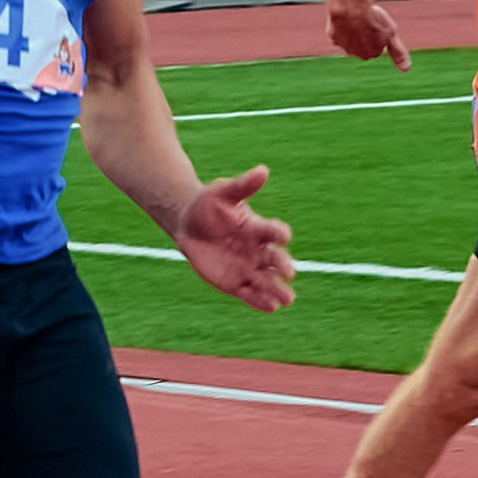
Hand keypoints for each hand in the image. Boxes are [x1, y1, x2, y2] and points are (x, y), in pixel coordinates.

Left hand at [176, 164, 295, 312]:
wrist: (187, 225)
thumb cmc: (208, 204)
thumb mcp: (223, 192)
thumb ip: (243, 185)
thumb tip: (263, 170)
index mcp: (257, 227)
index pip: (273, 231)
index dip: (279, 233)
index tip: (284, 236)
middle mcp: (257, 250)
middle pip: (275, 259)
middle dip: (284, 266)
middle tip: (290, 273)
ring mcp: (247, 267)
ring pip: (267, 280)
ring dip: (277, 289)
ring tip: (287, 298)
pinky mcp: (235, 283)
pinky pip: (250, 294)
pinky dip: (261, 301)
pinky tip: (271, 307)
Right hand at [328, 0, 409, 73]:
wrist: (350, 7)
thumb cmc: (372, 20)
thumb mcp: (391, 35)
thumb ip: (398, 53)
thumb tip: (406, 69)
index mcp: (371, 54)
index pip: (377, 44)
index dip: (378, 32)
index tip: (378, 23)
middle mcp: (356, 53)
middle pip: (363, 42)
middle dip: (365, 33)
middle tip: (367, 19)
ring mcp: (343, 45)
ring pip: (350, 37)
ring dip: (353, 30)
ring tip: (356, 16)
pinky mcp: (332, 35)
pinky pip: (339, 31)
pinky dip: (342, 24)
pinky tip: (346, 16)